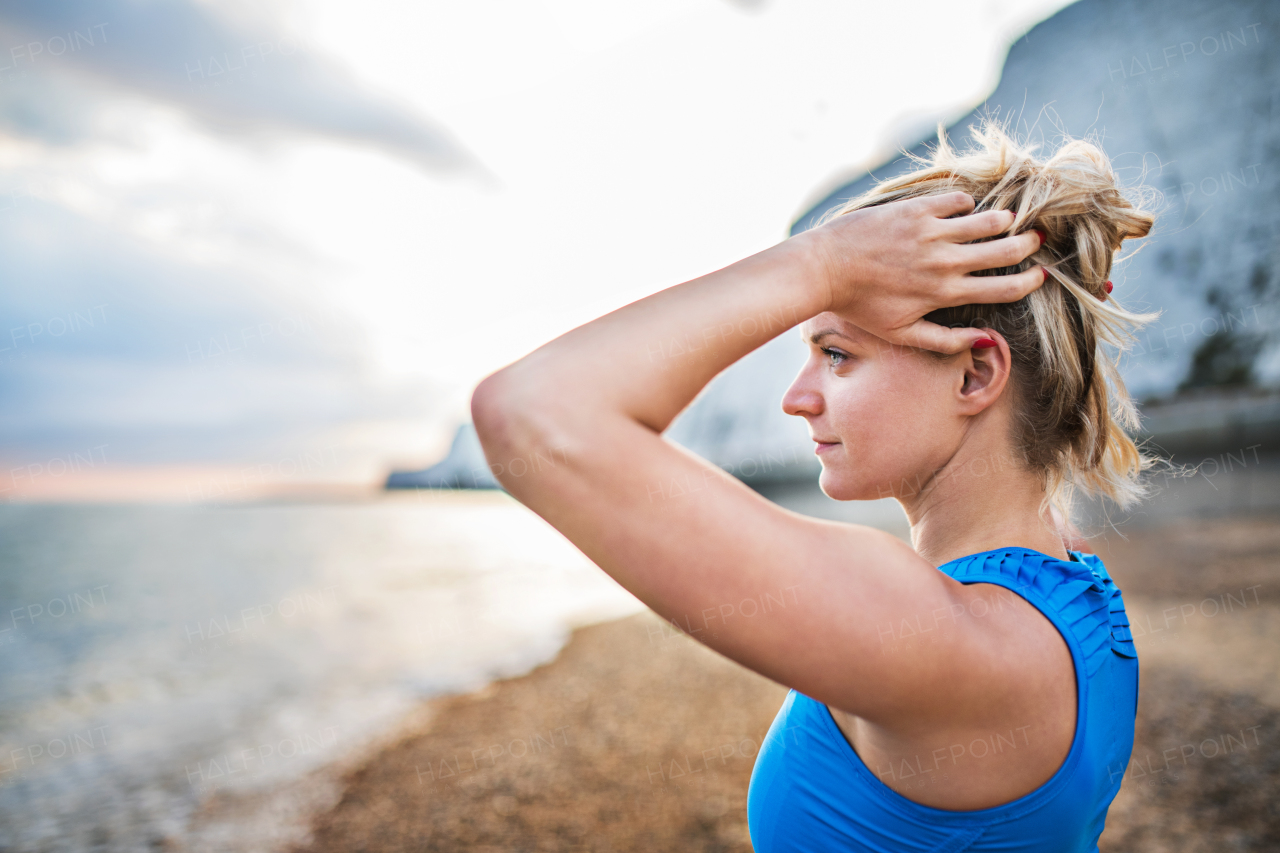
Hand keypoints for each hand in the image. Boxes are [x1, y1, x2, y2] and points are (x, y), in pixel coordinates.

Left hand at [803, 191, 1044, 352]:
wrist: (824, 269)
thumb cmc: (860, 306)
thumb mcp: (901, 334)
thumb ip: (945, 340)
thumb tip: (986, 339)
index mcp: (944, 293)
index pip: (1003, 288)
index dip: (1028, 282)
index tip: (1040, 276)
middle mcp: (943, 261)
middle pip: (1004, 251)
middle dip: (1026, 245)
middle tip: (1034, 240)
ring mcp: (930, 232)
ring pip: (986, 221)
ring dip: (1003, 221)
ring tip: (1009, 222)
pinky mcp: (915, 209)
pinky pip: (957, 200)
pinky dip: (967, 204)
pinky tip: (965, 210)